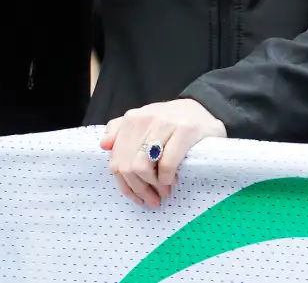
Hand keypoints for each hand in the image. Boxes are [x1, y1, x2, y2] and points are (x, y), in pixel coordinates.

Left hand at [100, 99, 225, 206]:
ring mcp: (164, 123)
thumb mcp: (144, 122)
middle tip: (153, 199)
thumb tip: (104, 145)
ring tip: (163, 192)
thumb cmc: (171, 121)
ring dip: (153, 186)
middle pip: (128, 166)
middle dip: (139, 189)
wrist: (203, 109)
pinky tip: (172, 180)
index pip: (116, 160)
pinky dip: (166, 178)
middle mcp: (145, 119)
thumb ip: (121, 130)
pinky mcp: (185, 130)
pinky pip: (166, 163)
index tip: (137, 197)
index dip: (125, 185)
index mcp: (132, 119)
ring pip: (142, 166)